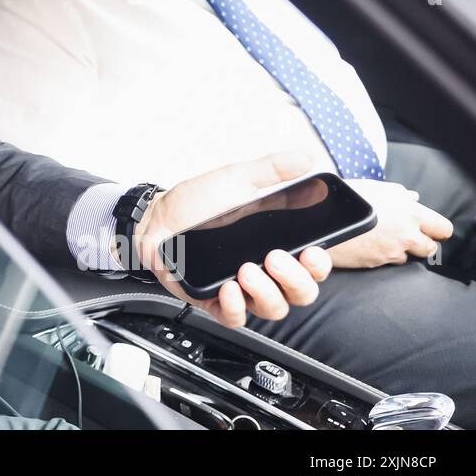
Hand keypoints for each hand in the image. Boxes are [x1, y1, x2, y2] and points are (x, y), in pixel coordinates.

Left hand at [134, 149, 331, 327]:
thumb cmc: (195, 203)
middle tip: (275, 256)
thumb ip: (272, 170)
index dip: (319, 264)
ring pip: (272, 308)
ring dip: (266, 292)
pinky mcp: (213, 301)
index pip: (313, 266)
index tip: (313, 251)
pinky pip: (234, 318)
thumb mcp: (236, 180)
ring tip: (247, 268)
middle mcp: (264, 271)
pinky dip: (235, 307)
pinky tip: (229, 288)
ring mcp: (240, 289)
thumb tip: (305, 158)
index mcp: (276, 245)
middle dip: (295, 279)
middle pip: (300, 293)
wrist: (155, 217)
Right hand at [330, 180, 451, 268]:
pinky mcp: (378, 262)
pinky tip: (370, 246)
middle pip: (431, 247)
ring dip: (401, 251)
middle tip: (407, 237)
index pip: (443, 228)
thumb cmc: (346, 197)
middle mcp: (406, 231)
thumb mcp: (375, 188)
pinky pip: (390, 262)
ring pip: (410, 257)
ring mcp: (393, 249)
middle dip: (422, 243)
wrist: (318, 217)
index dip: (436, 229)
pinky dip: (383, 256)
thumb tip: (414, 198)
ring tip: (383, 240)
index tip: (427, 229)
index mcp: (410, 210)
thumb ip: (399, 194)